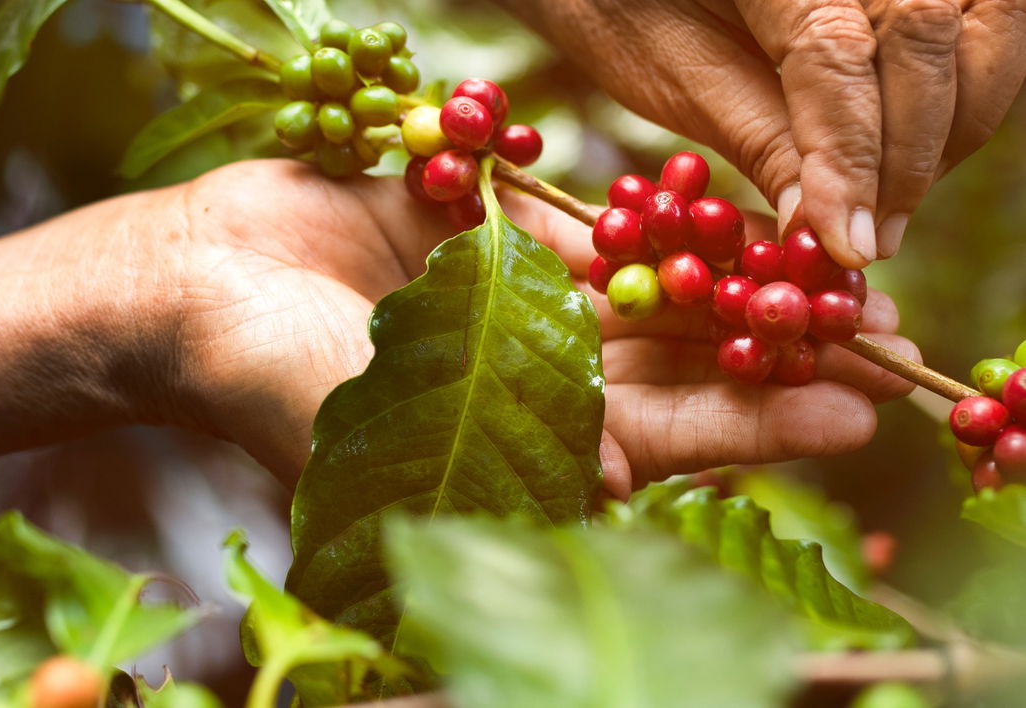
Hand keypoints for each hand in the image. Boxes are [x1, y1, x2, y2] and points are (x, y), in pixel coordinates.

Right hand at [0, 158, 916, 542]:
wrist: (187, 284)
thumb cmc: (264, 375)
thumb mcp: (389, 424)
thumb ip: (506, 445)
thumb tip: (629, 477)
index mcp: (515, 441)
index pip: (659, 440)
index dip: (756, 427)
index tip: (853, 410)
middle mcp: (526, 376)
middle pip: (673, 365)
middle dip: (769, 353)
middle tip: (880, 336)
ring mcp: (507, 300)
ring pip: (642, 290)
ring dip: (729, 279)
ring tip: (824, 264)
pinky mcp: (481, 231)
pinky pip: (581, 222)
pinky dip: (649, 214)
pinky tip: (722, 202)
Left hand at [499, 0, 1025, 265]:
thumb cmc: (623, 8)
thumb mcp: (673, 75)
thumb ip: (758, 137)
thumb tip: (824, 232)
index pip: (838, 54)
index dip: (851, 159)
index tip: (848, 247)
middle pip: (932, 35)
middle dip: (913, 155)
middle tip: (869, 243)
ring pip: (979, 29)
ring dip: (952, 130)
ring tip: (889, 212)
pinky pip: (973, 25)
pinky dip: (958, 98)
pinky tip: (903, 160)